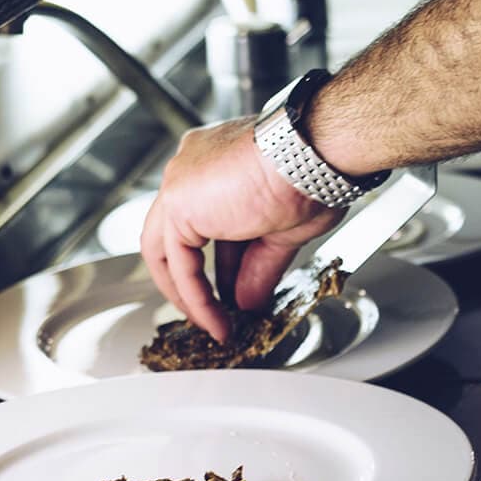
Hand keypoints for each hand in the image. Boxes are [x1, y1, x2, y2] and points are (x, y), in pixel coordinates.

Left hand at [140, 119, 342, 341]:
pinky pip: (179, 264)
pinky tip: (216, 319)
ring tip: (214, 324)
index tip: (235, 288)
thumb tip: (248, 299)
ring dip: (190, 294)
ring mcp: (180, 183)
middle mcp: (192, 167)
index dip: (223, 260)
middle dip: (195, 279)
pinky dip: (196, 297)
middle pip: (179, 234)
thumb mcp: (284, 230)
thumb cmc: (312, 173)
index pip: (209, 220)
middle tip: (214, 311)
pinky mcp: (177, 204)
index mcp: (217, 160)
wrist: (311, 156)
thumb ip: (258, 265)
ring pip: (168, 250)